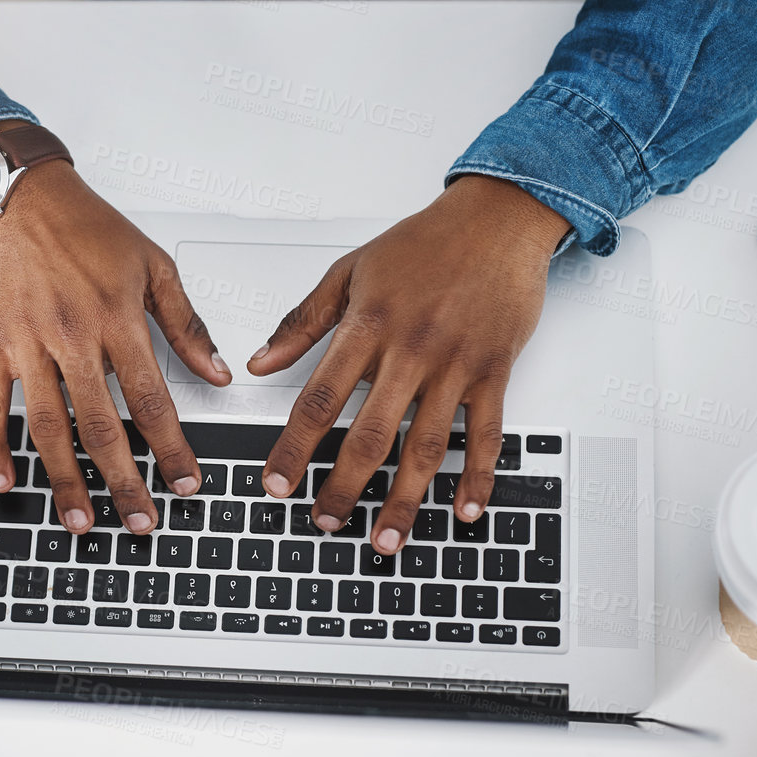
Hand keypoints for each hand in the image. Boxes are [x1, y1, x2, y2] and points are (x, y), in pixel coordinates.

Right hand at [0, 154, 231, 536]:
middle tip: (141, 520)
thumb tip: (216, 371)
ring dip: (66, 479)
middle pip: (101, 425)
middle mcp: (71, 335)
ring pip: (48, 426)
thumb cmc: (82, 224)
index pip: (151, 399)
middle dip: (125, 481)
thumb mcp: (150, 263)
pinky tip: (5, 479)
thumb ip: (185, 323)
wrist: (14, 193)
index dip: (172, 447)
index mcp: (116, 318)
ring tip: (82, 519)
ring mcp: (26, 344)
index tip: (186, 481)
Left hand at [249, 175, 569, 553]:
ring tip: (383, 539)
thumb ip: (302, 322)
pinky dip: (476, 477)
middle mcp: (411, 349)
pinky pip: (485, 434)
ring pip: (426, 446)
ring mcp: (456, 364)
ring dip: (403, 500)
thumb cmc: (425, 242)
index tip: (276, 483)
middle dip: (343, 487)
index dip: (294, 448)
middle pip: (370, 434)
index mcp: (368, 325)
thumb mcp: (351, 271)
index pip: (319, 399)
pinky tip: (463, 510)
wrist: (498, 218)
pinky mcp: (495, 371)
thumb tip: (258, 363)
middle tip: (323, 522)